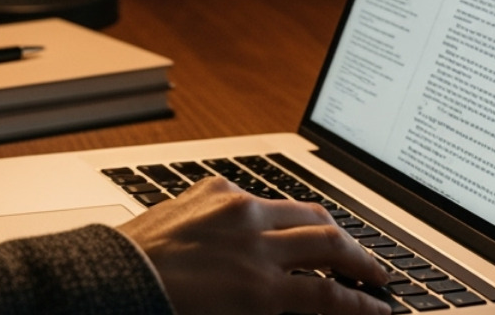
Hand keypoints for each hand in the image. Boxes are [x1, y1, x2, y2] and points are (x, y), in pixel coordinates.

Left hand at [118, 177, 391, 314]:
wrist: (111, 280)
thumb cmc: (163, 310)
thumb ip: (276, 308)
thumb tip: (309, 302)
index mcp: (258, 289)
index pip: (332, 297)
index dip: (366, 306)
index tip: (383, 309)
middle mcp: (252, 244)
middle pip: (331, 245)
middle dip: (363, 260)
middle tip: (378, 273)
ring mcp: (233, 210)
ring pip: (304, 211)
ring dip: (331, 230)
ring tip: (345, 244)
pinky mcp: (213, 191)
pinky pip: (260, 197)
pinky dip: (277, 212)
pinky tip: (281, 224)